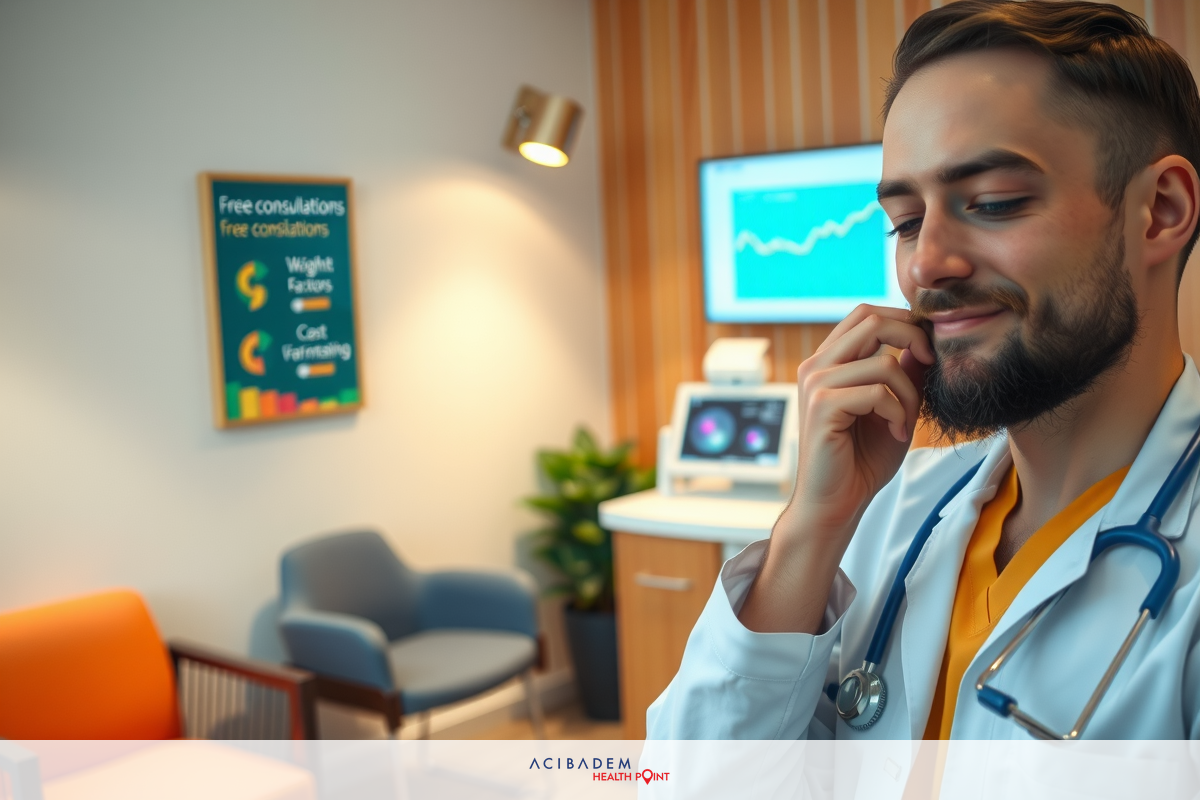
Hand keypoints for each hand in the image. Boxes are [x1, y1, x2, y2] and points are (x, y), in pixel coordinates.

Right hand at [738, 305, 931, 632]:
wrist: (836, 504)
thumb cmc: (861, 461)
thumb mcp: (894, 408)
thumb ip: (904, 374)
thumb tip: (923, 341)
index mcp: (829, 362)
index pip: (866, 314)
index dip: (904, 321)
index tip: (929, 350)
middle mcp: (816, 366)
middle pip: (870, 318)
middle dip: (912, 336)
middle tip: (931, 364)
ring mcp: (815, 384)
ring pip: (882, 360)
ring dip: (908, 391)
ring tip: (905, 419)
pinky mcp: (822, 406)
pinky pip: (877, 390)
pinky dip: (897, 411)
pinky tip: (896, 433)